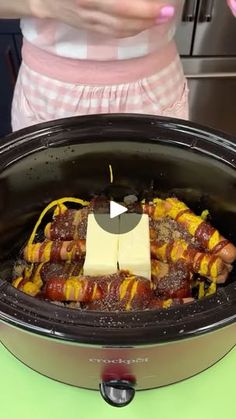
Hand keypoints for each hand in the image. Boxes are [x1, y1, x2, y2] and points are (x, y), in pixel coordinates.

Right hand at [32, 0, 174, 37]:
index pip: (121, 6)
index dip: (144, 9)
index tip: (163, 6)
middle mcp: (88, 10)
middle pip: (124, 21)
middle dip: (149, 18)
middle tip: (168, 13)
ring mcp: (88, 22)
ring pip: (120, 30)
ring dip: (143, 26)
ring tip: (160, 19)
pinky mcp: (89, 28)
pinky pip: (113, 33)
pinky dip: (131, 30)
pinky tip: (142, 25)